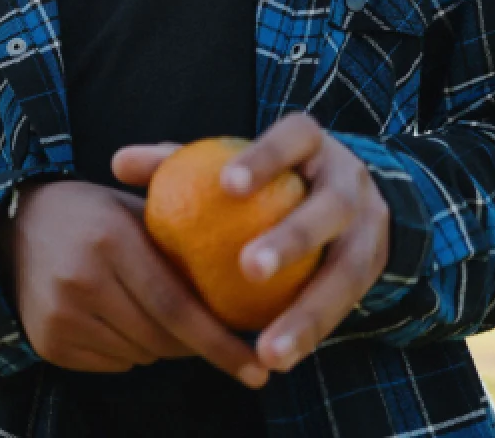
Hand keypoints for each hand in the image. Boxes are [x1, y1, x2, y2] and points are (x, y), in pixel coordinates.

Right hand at [0, 177, 270, 388]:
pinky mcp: (48, 343)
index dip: (219, 342)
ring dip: (162, 343)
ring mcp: (62, 315)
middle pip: (160, 337)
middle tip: (220, 335)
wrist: (12, 228)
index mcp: (112, 239)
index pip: (176, 304)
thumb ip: (179, 231)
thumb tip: (246, 268)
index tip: (257, 370)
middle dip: (197, 343)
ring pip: (140, 354)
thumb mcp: (132, 206)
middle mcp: (83, 279)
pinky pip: (114, 363)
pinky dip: (131, 349)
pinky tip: (123, 317)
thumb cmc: (91, 212)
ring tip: (158, 310)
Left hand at [113, 115, 389, 374]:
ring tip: (267, 349)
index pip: (292, 137)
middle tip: (248, 268)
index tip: (226, 184)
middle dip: (293, 237)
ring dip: (309, 312)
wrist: (349, 194)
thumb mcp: (236, 161)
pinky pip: (346, 307)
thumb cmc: (270, 175)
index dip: (263, 159)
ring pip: (346, 270)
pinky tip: (277, 358)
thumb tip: (120, 161)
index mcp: (312, 142)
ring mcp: (368, 226)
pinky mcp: (374, 268)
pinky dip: (312, 333)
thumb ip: (179, 161)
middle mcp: (348, 179)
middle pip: (329, 206)